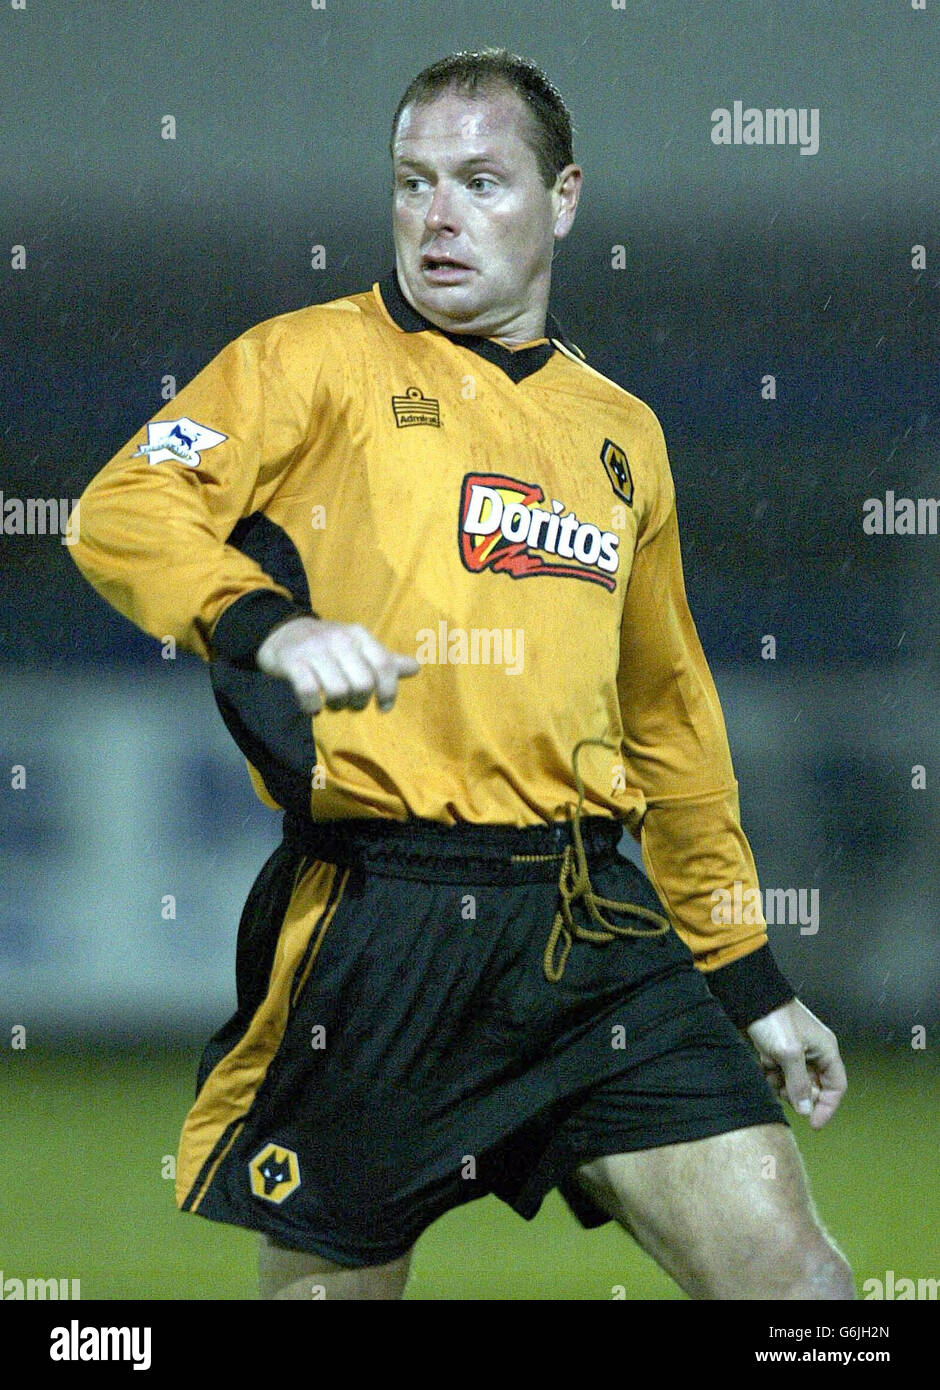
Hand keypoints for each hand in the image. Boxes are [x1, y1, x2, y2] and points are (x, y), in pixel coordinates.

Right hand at [256, 616, 419, 714]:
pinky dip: (312, 707)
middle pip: (363, 683)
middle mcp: (339, 640)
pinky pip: (308, 692)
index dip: (389, 690)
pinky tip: (312, 708)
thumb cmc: (326, 645)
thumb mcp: (356, 647)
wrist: (281, 632)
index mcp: (358, 635)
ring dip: (337, 705)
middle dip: (359, 702)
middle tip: (351, 704)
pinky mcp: (293, 662)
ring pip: (338, 690)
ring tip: (332, 704)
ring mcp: (315, 650)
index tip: (384, 707)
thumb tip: (417, 668)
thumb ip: (384, 660)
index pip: (384, 664)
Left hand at [746, 998, 846, 1128]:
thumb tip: (806, 1110)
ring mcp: (795, 1051)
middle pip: (813, 1087)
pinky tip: (763, 1065)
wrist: (751, 998)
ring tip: (772, 1073)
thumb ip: (799, 1083)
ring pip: (794, 1082)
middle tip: (784, 1091)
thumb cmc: (775, 1020)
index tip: (813, 1124)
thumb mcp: (789, 1053)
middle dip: (799, 1094)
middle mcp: (814, 1052)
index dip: (827, 1107)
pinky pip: (779, 1073)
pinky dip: (771, 1074)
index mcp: (825, 1051)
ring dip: (782, 1084)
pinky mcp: (778, 1050)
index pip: (836, 1087)